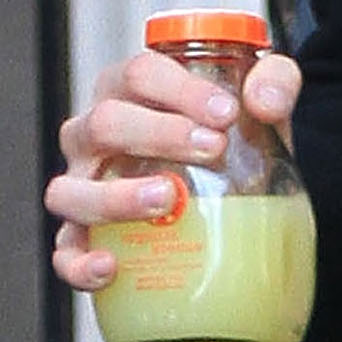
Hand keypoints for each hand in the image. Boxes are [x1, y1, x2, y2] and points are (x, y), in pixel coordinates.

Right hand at [48, 48, 301, 291]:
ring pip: (70, 190)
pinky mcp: (83, 237)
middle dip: (158, 133)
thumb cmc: (227, 135)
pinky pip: (65, 252)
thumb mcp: (259, 100)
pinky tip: (111, 267)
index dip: (180, 89)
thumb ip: (275, 81)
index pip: (140, 74)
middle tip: (213, 148)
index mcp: (131, 92)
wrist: (229, 187)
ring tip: (166, 198)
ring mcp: (84, 186)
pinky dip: (79, 263)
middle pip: (104, 123)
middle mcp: (96, 136)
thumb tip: (265, 101)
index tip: (226, 112)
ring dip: (114, 196)